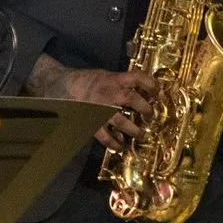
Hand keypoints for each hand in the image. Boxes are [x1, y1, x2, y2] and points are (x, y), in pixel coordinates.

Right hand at [32, 60, 158, 151]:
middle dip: (146, 109)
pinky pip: (106, 137)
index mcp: (115, 79)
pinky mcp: (93, 122)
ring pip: (122, 122)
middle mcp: (111, 93)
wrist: (64, 86)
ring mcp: (102, 109)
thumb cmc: (88, 80)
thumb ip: (122, 82)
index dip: (151, 85)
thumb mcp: (107, 75)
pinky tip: (120, 147)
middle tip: (150, 116)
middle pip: (134, 100)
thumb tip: (142, 89)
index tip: (158, 92)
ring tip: (142, 135)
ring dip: (135, 130)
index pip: (138, 78)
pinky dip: (114, 143)